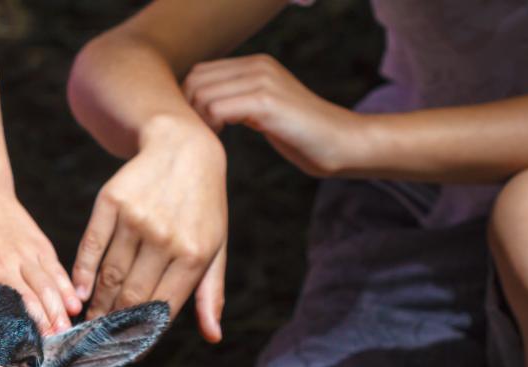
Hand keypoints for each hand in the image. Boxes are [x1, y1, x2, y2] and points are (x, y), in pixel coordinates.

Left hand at [0, 194, 80, 333]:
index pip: (1, 304)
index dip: (15, 326)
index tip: (24, 346)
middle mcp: (5, 264)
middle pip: (31, 298)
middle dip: (44, 323)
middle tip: (53, 346)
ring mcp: (26, 254)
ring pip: (47, 286)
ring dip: (58, 310)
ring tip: (66, 331)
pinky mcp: (39, 245)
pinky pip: (56, 270)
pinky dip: (67, 288)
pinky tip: (75, 304)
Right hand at [73, 117, 227, 341]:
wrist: (183, 148)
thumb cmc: (202, 205)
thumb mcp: (216, 246)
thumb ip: (210, 293)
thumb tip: (213, 335)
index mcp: (194, 254)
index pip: (163, 308)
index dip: (144, 334)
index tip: (131, 351)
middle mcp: (165, 238)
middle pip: (132, 295)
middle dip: (115, 324)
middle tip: (103, 339)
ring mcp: (136, 219)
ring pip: (110, 275)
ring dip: (98, 304)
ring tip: (91, 320)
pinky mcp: (111, 203)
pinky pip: (91, 246)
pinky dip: (82, 273)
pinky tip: (79, 291)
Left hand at [184, 54, 364, 177]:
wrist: (339, 141)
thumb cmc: (298, 133)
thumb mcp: (261, 109)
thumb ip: (235, 100)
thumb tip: (198, 106)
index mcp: (255, 63)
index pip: (199, 72)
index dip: (188, 101)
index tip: (199, 126)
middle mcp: (258, 65)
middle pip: (195, 80)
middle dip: (188, 110)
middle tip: (201, 134)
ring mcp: (263, 81)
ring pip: (202, 95)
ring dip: (198, 121)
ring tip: (212, 138)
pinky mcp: (266, 101)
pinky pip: (217, 109)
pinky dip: (210, 127)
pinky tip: (220, 139)